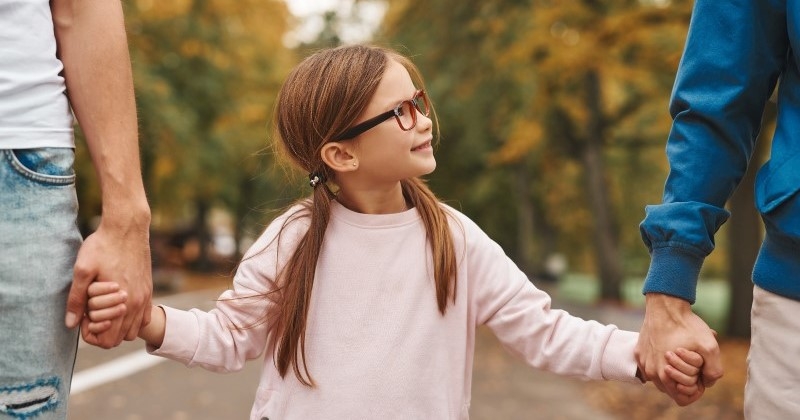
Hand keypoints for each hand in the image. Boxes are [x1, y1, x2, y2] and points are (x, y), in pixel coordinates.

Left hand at [65, 220, 151, 347]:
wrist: (127, 227)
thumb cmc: (103, 246)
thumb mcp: (82, 271)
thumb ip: (77, 299)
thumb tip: (71, 324)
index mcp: (122, 302)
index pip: (108, 341)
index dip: (92, 335)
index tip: (84, 318)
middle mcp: (137, 303)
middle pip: (120, 339)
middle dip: (104, 332)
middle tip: (91, 314)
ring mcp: (145, 297)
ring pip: (133, 330)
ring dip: (118, 326)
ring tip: (104, 310)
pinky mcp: (148, 289)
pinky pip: (144, 317)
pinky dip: (131, 318)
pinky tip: (118, 304)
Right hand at [635, 293, 722, 404]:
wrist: (665, 304)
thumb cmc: (686, 325)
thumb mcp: (710, 347)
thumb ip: (713, 371)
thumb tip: (707, 381)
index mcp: (665, 376)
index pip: (681, 399)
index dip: (695, 390)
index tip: (700, 375)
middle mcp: (651, 373)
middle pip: (671, 389)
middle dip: (684, 379)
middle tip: (693, 362)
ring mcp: (643, 362)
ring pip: (661, 378)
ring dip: (673, 370)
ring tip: (682, 353)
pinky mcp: (639, 352)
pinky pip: (652, 365)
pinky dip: (662, 360)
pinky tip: (670, 346)